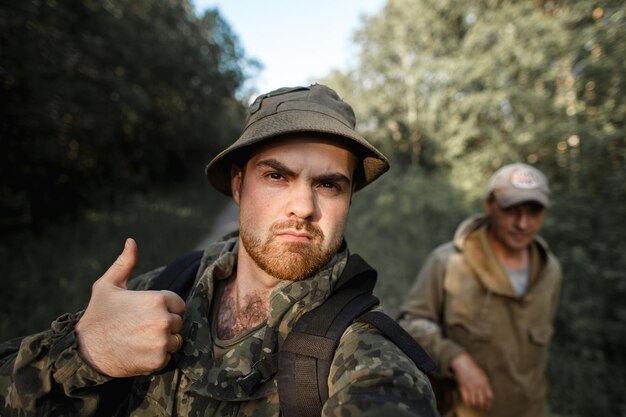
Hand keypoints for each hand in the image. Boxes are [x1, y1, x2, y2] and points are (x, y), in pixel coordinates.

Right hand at [75, 238, 185, 376]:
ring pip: (176, 340)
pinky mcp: (158, 361)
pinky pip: (168, 356)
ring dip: (163, 341)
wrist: (84, 351)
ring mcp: (161, 342)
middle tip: (141, 328)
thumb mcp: (108, 285)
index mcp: (156, 300)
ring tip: (140, 340)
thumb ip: (125, 263)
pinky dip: (157, 356)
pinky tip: (139, 352)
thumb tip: (131, 241)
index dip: (164, 308)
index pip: (178, 304)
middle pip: (178, 322)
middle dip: (164, 324)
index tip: (146, 313)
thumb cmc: (98, 315)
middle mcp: (162, 320)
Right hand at [450, 352, 493, 410]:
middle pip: (482, 401)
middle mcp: (478, 386)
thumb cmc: (473, 369)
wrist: (463, 363)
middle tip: (480, 407)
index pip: (490, 397)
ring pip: (474, 402)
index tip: (487, 406)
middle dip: (482, 406)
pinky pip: (466, 399)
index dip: (489, 403)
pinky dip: (467, 403)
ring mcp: (470, 387)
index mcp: (485, 383)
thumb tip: (488, 396)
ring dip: (474, 405)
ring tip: (474, 404)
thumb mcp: (483, 376)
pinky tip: (468, 402)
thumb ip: (486, 385)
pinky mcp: (463, 387)